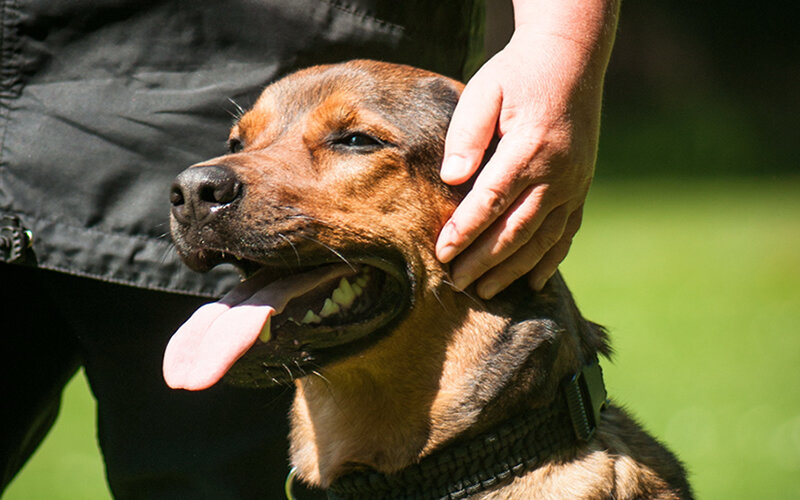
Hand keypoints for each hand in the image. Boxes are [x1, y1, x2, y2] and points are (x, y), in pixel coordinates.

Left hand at [436, 15, 614, 298]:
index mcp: (529, 148)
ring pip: (543, 239)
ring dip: (513, 269)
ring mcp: (574, 184)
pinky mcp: (581, 188)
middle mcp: (557, 173)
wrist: (572, 59)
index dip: (466, 231)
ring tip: (486, 292)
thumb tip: (452, 178)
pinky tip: (532, 283)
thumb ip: (467, 133)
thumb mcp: (485, 90)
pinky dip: (549, 261)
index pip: (491, 200)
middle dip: (484, 261)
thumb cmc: (517, 74)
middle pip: (517, 229)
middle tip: (456, 284)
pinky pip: (567, 233)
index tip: (441, 254)